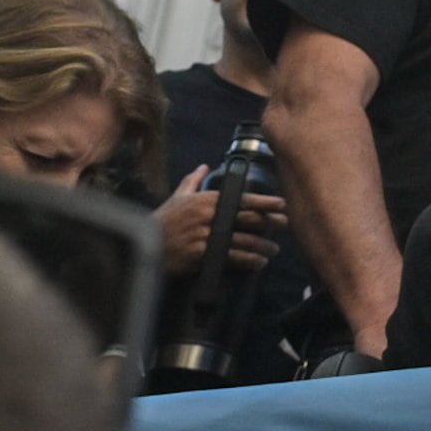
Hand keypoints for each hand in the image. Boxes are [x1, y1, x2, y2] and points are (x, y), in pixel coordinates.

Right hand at [153, 169, 282, 275]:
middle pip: (246, 219)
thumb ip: (193, 181)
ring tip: (274, 250)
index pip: (242, 198)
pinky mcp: (201, 254)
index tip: (281, 203)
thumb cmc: (164, 220)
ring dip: (261, 246)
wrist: (145, 245)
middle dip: (269, 222)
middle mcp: (209, 216)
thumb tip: (204, 166)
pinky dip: (247, 261)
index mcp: (207, 200)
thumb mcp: (178, 197)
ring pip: (242, 240)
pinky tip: (258, 263)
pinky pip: (230, 258)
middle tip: (285, 224)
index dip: (264, 201)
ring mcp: (206, 236)